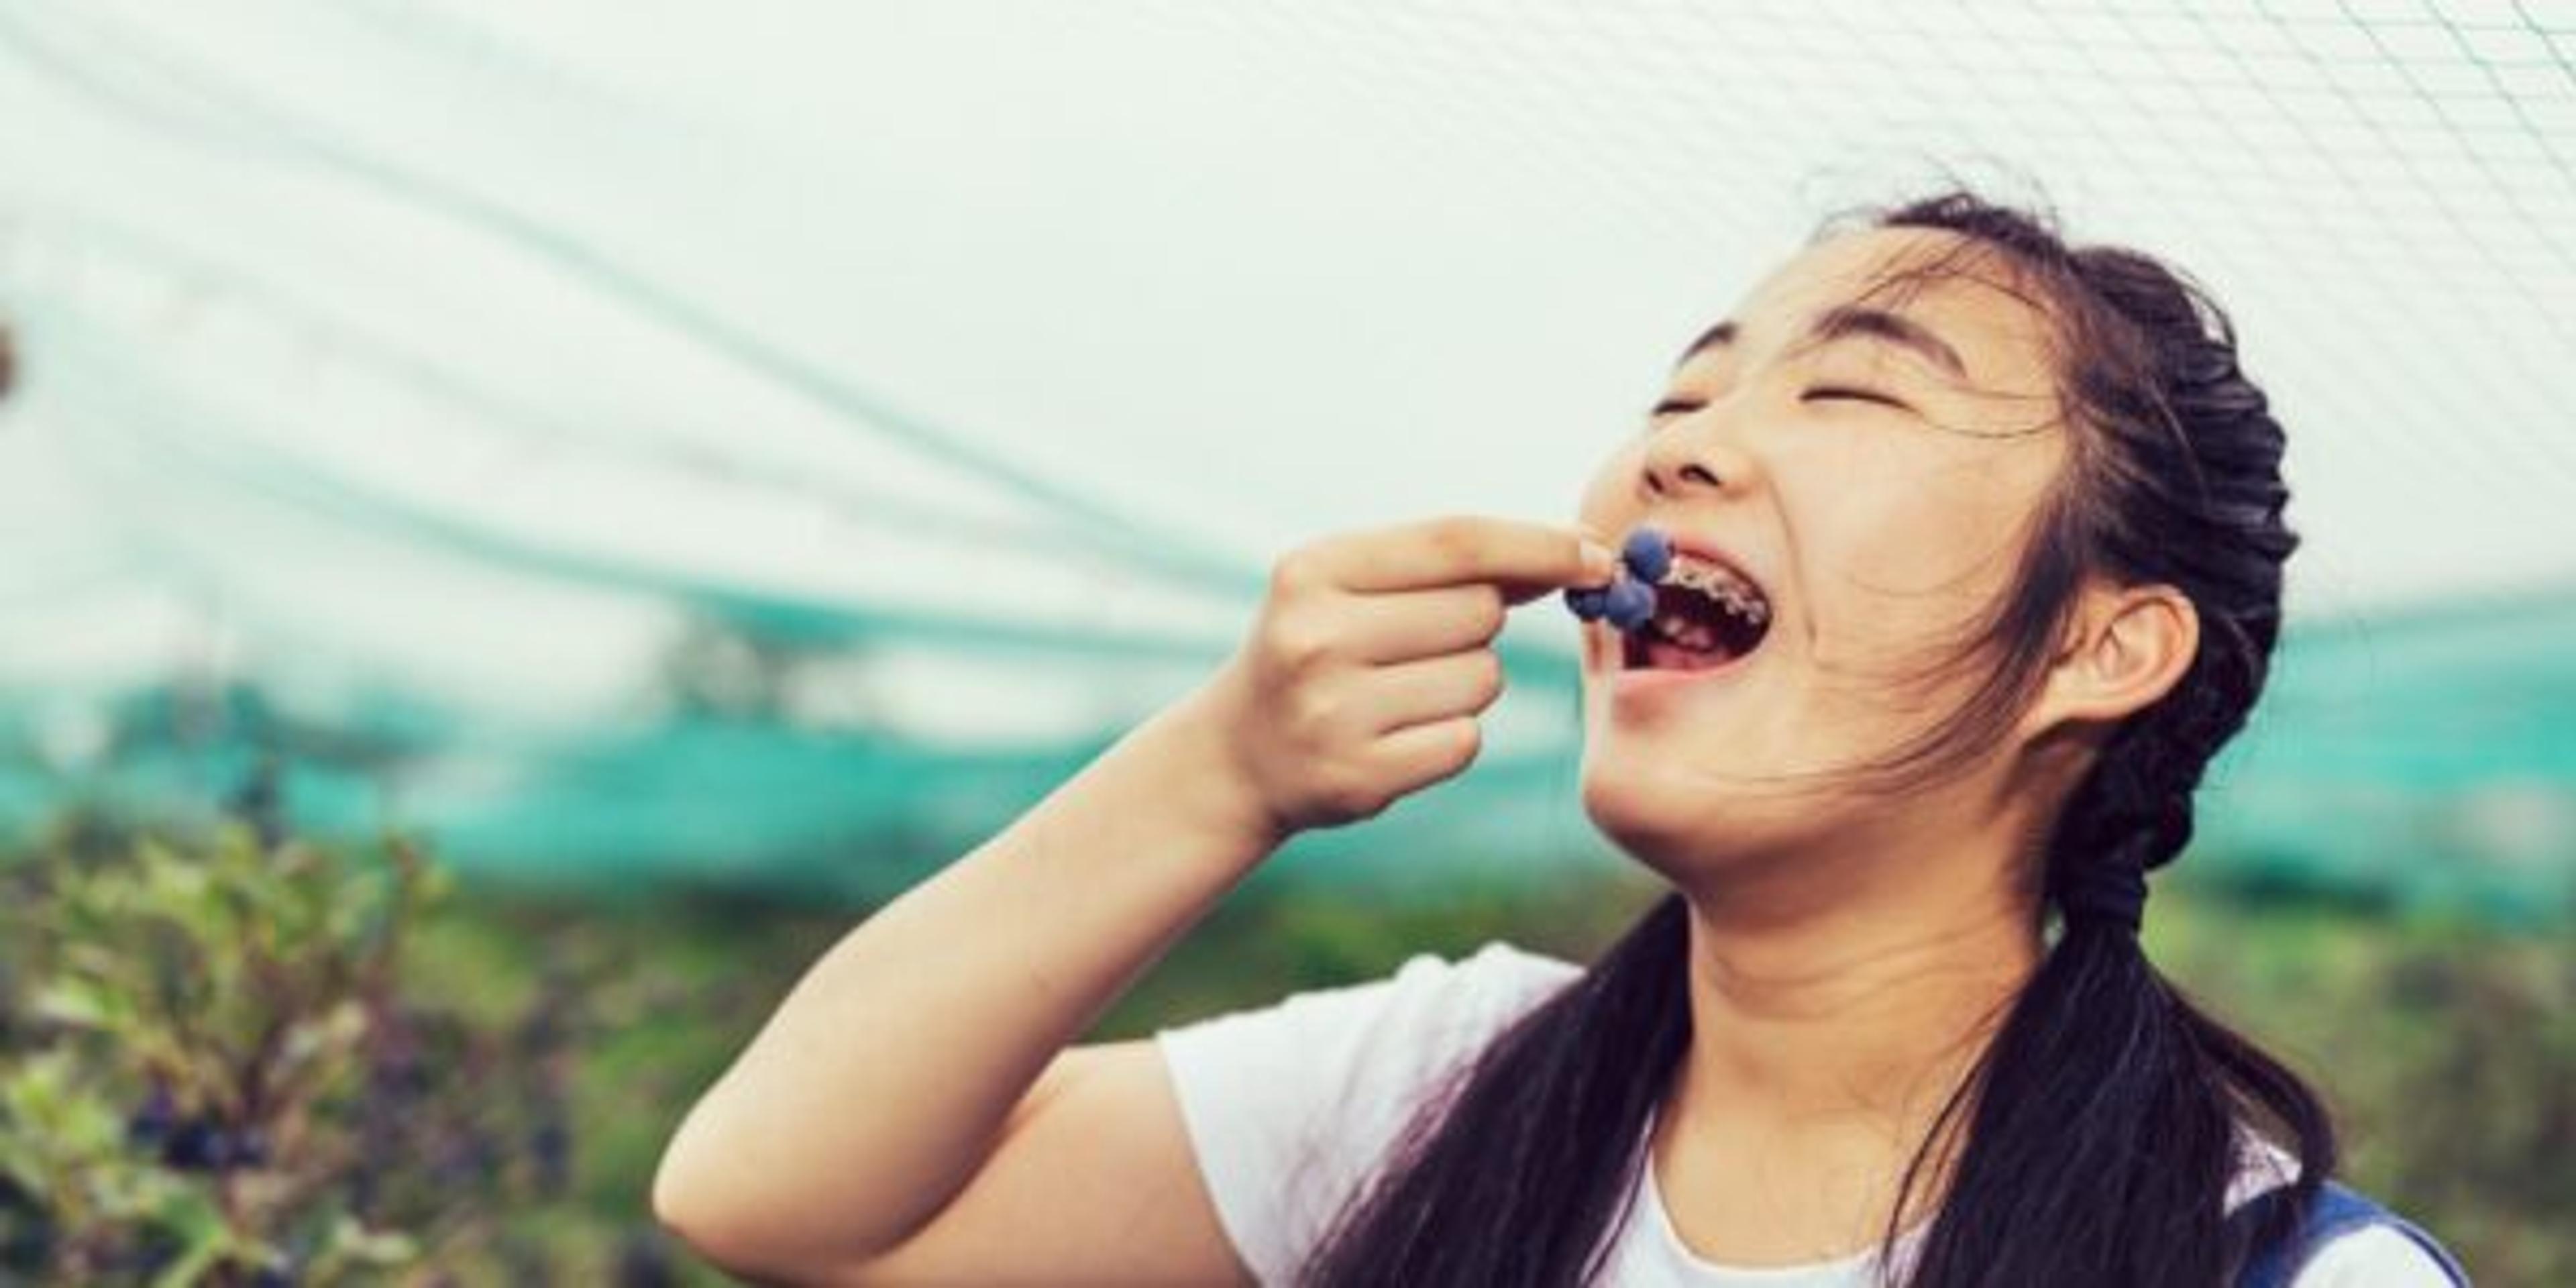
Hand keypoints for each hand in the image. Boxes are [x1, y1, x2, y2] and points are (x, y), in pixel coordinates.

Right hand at [1188, 515, 1618, 840]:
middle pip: (1479, 612)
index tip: (1596, 555)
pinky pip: (1465, 741)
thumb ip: (1445, 566)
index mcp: (1313, 571)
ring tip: (1398, 692)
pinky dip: (1450, 736)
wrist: (1238, 755)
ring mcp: (1334, 712)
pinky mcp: (1359, 777)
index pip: (1456, 542)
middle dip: (1477, 624)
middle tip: (1416, 644)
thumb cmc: (1318, 651)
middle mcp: (1316, 637)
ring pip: (1482, 679)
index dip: (1538, 545)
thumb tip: (1572, 555)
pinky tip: (1395, 736)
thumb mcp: (1349, 587)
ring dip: (1466, 683)